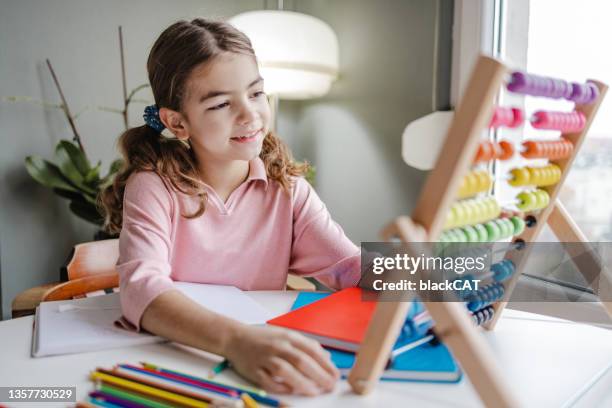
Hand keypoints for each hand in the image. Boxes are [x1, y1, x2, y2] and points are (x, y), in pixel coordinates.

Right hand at [223, 325, 339, 394]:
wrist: (235, 337)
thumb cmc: (263, 338)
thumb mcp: (286, 335)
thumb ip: (306, 345)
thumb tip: (327, 357)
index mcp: (288, 336)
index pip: (311, 349)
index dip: (325, 363)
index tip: (335, 375)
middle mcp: (277, 345)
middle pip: (301, 360)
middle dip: (318, 375)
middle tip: (330, 385)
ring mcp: (265, 358)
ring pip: (285, 370)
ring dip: (302, 382)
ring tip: (314, 391)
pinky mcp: (253, 370)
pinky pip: (268, 381)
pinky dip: (281, 387)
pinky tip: (291, 392)